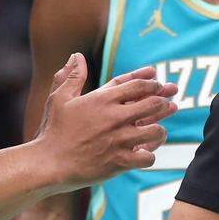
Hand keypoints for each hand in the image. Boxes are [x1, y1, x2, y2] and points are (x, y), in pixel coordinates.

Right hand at [35, 54, 176, 190]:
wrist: (48, 163)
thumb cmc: (52, 131)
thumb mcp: (58, 98)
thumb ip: (71, 76)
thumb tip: (76, 56)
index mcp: (102, 100)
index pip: (137, 85)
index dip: (152, 82)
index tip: (159, 82)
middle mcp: (115, 117)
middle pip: (153, 104)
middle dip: (164, 103)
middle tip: (170, 104)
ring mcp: (119, 140)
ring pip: (155, 131)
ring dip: (160, 130)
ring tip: (160, 131)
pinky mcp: (120, 162)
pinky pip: (148, 157)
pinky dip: (149, 155)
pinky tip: (145, 153)